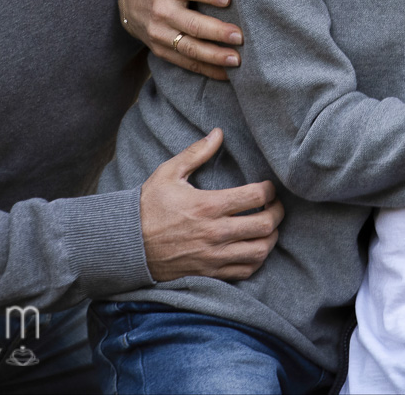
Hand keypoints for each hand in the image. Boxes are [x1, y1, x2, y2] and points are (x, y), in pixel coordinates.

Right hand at [120, 0, 243, 79]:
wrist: (127, 3)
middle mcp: (162, 11)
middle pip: (192, 25)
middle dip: (217, 32)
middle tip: (241, 36)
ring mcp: (161, 34)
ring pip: (190, 49)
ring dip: (214, 56)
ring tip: (237, 59)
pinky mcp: (162, 50)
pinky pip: (186, 63)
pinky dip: (207, 70)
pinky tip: (228, 74)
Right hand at [140, 128, 282, 281]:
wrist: (126, 245)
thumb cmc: (148, 207)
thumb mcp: (169, 173)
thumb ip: (196, 152)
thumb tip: (218, 132)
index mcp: (208, 205)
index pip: (255, 196)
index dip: (269, 189)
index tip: (268, 187)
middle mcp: (215, 232)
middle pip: (264, 225)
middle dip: (277, 213)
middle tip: (275, 206)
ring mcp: (213, 256)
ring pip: (260, 251)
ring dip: (271, 237)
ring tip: (269, 228)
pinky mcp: (210, 272)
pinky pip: (245, 271)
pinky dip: (257, 259)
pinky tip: (255, 248)